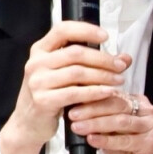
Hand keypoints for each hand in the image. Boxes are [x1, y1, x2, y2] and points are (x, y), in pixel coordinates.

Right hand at [0, 20, 132, 153]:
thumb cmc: (49, 96)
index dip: (86, 30)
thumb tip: (124, 58)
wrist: (28, 123)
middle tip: (120, 66)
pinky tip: (108, 92)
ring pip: (77, 72)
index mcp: (40, 51)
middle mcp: (36, 63)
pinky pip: (75, 93)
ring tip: (118, 80)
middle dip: (103, 59)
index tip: (105, 36)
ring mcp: (37, 82)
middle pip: (75, 53)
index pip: (63, 30)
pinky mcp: (42, 100)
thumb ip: (92, 63)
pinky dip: (95, 92)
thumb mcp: (65, 75)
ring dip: (103, 76)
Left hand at [67, 92, 152, 153]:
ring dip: (96, 123)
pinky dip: (107, 140)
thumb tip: (75, 114)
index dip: (91, 99)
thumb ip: (100, 122)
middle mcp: (149, 111)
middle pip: (116, 105)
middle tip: (72, 114)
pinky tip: (92, 140)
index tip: (71, 102)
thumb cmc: (132, 153)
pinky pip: (126, 140)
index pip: (112, 96)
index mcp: (139, 104)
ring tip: (77, 127)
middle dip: (91, 109)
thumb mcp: (112, 133)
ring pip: (121, 121)